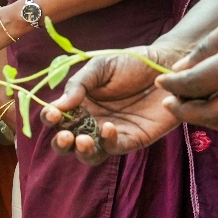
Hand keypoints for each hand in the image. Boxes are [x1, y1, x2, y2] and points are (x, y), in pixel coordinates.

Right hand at [40, 45, 186, 164]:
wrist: (167, 64)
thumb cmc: (131, 63)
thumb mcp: (100, 67)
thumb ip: (78, 84)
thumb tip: (58, 105)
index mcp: (79, 104)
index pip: (57, 118)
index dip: (50, 119)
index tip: (52, 114)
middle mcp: (91, 121)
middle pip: (68, 143)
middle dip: (61, 143)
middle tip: (66, 135)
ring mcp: (111, 133)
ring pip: (89, 154)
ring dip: (82, 151)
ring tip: (83, 140)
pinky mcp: (133, 139)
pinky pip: (115, 148)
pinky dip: (108, 142)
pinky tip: (108, 128)